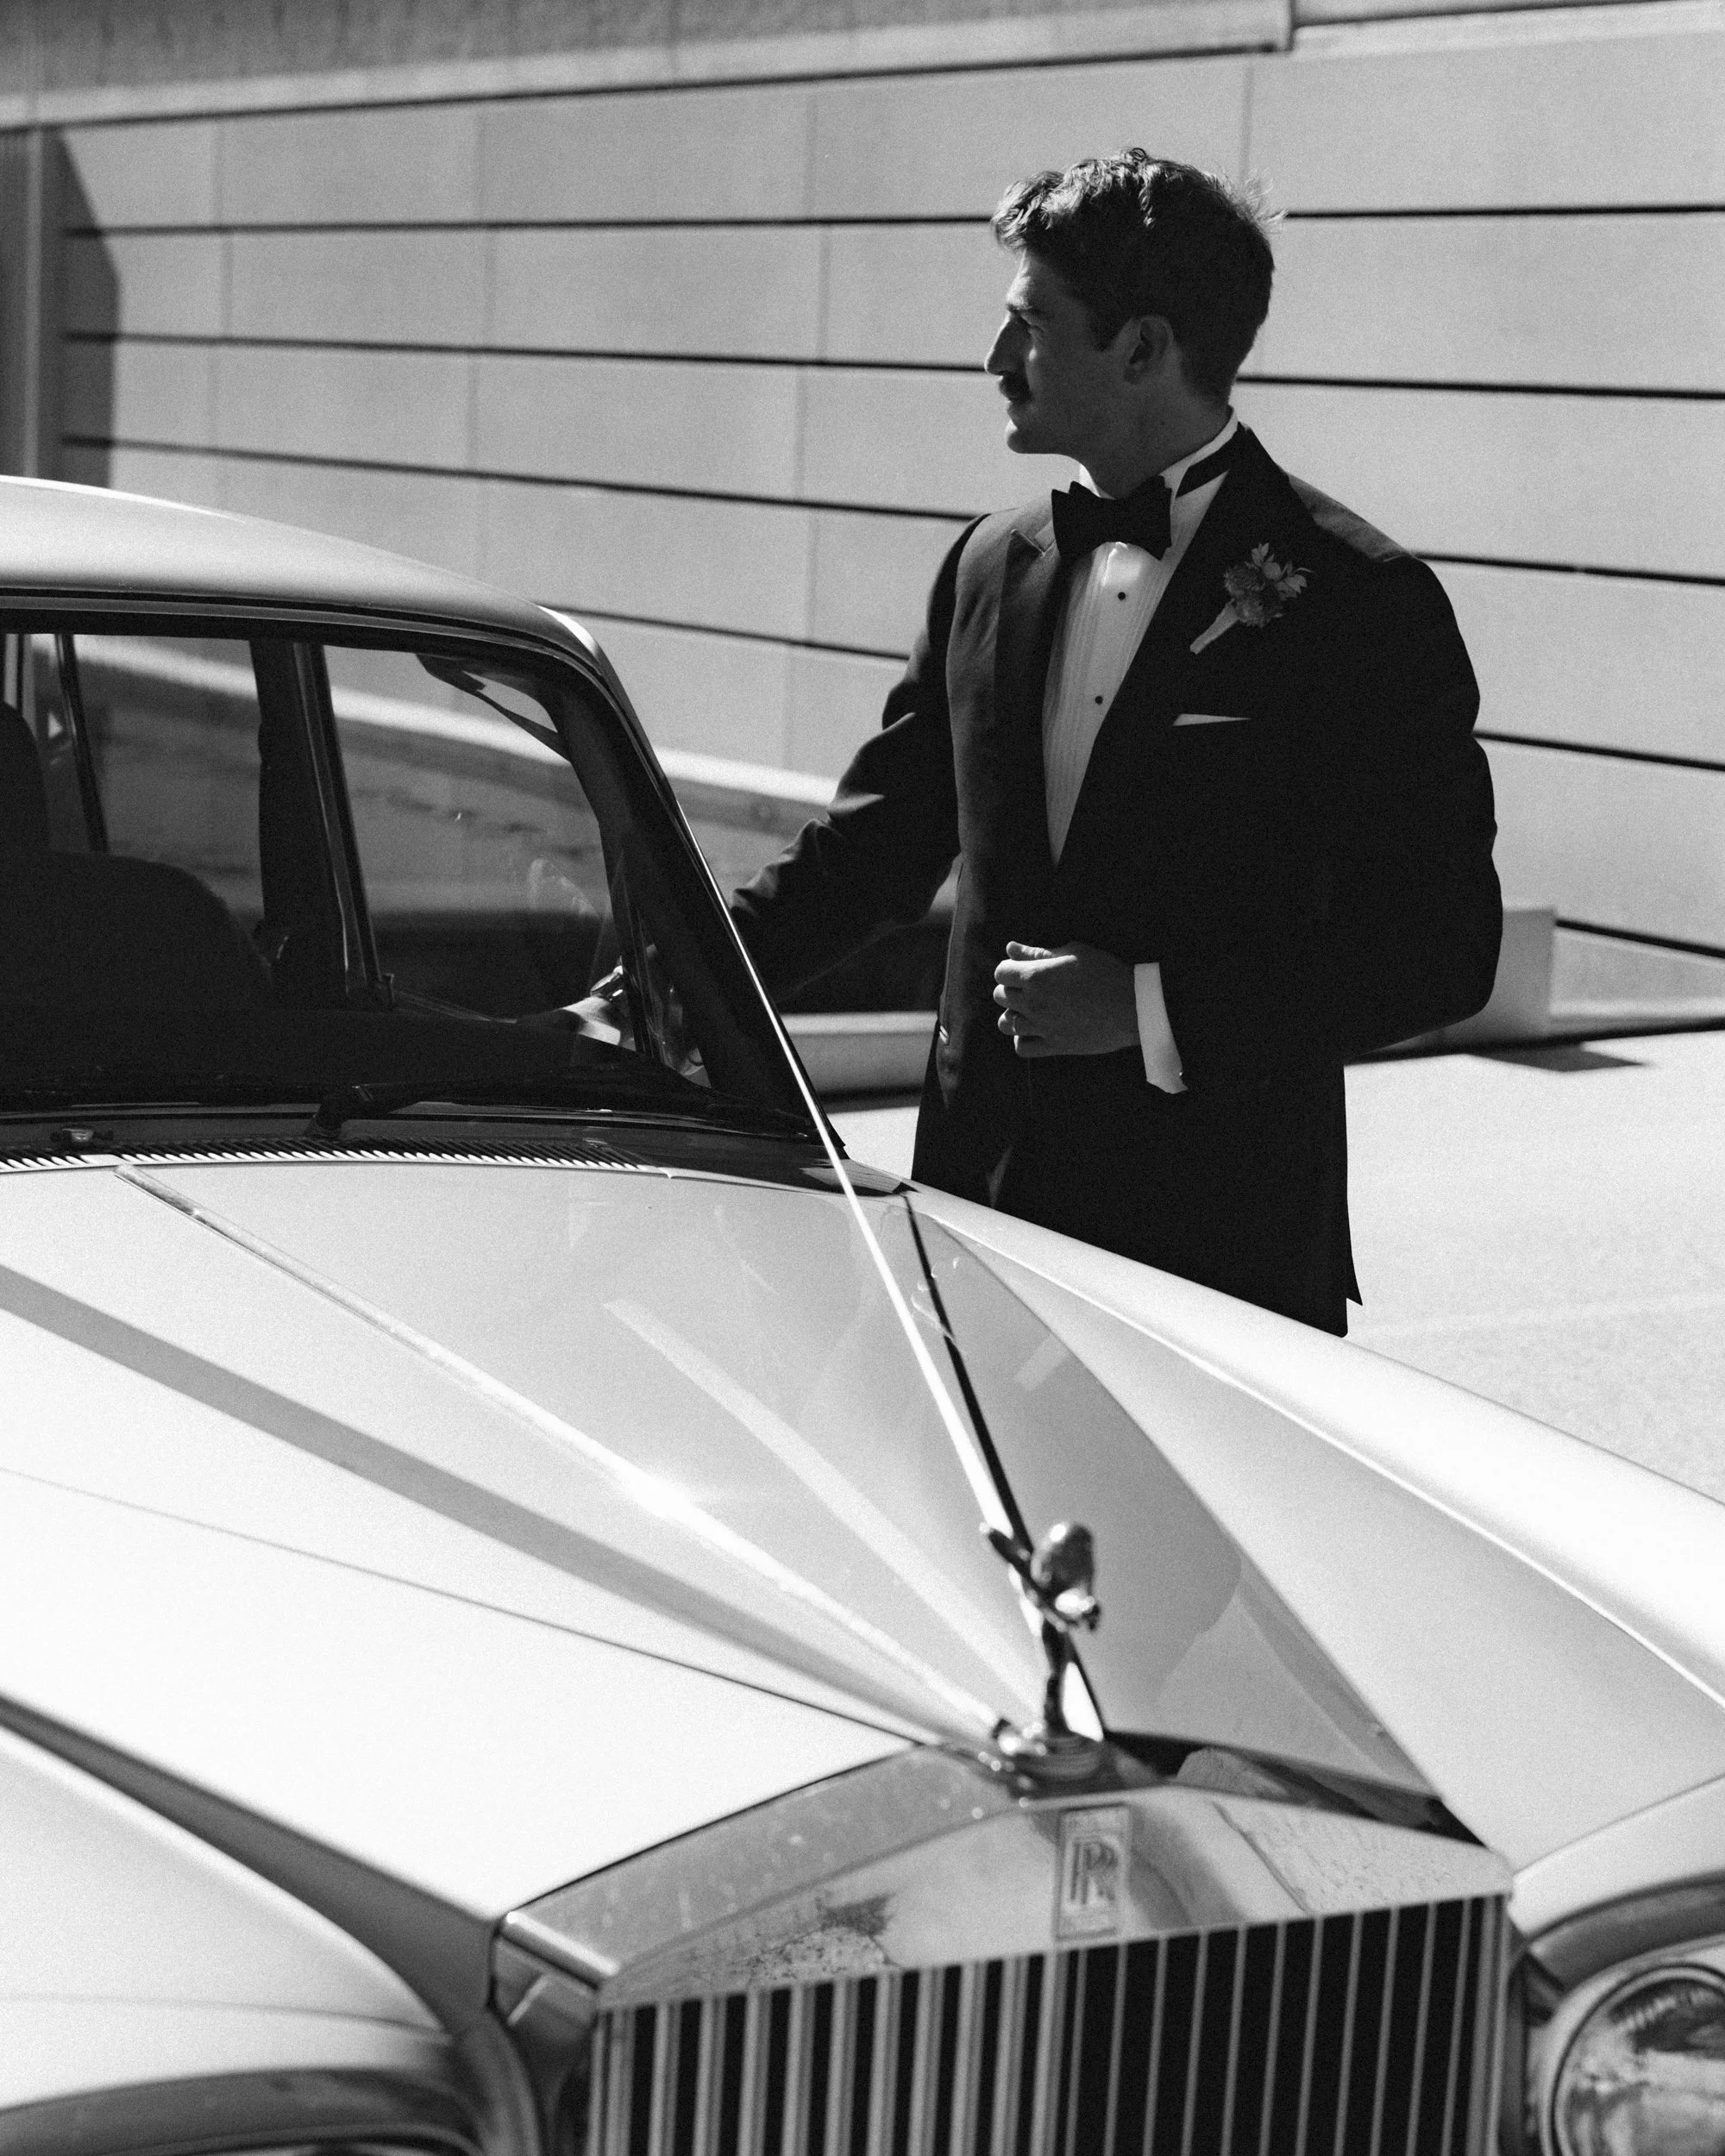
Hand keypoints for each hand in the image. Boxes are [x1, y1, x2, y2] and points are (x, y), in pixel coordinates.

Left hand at [993, 941, 1138, 1057]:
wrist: (1133, 1005)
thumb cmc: (1106, 972)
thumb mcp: (1073, 953)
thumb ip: (1038, 951)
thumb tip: (1010, 948)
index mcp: (1036, 976)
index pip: (1001, 972)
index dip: (1010, 968)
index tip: (1024, 969)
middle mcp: (1033, 1002)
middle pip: (1001, 996)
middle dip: (1011, 989)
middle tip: (1031, 987)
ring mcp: (1042, 1026)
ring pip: (1005, 1024)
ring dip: (1013, 1014)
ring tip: (1030, 1009)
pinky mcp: (1054, 1046)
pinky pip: (1021, 1048)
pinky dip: (1022, 1040)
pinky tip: (1034, 1031)